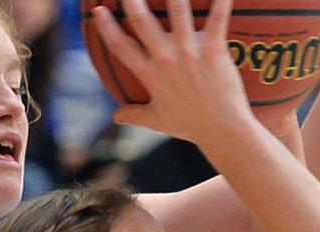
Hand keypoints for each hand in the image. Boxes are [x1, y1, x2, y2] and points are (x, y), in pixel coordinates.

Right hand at [93, 0, 252, 143]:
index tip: (98, 10)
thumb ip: (134, 115)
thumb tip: (117, 117)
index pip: (121, 46)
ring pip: (178, 11)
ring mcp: (189, 52)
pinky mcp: (213, 49)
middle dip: (132, 0)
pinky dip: (221, 1)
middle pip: (142, 21)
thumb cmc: (190, 124)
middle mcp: (165, 59)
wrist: (222, 130)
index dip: (107, 27)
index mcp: (149, 74)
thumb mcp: (157, 120)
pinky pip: (218, 19)